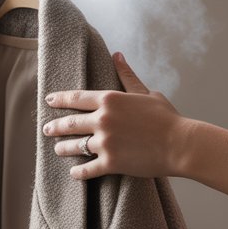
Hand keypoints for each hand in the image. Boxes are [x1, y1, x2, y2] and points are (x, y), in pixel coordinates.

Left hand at [43, 53, 186, 179]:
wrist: (180, 144)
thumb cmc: (167, 118)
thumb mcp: (146, 93)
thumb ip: (127, 76)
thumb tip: (116, 55)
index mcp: (110, 99)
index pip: (76, 98)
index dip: (60, 99)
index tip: (48, 100)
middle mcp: (103, 119)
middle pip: (70, 122)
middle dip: (55, 126)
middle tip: (46, 129)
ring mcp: (105, 142)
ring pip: (74, 146)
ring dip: (63, 148)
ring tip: (58, 149)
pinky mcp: (111, 163)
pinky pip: (86, 169)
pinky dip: (78, 172)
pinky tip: (74, 172)